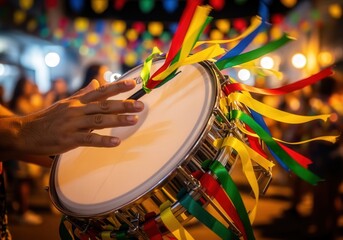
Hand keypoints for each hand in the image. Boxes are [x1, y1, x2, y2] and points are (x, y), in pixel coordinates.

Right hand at [13, 79, 143, 155]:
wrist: (25, 132)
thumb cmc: (48, 118)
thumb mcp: (66, 103)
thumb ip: (83, 93)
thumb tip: (97, 82)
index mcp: (77, 101)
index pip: (101, 91)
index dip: (117, 87)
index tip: (133, 84)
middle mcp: (77, 110)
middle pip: (104, 105)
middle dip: (123, 104)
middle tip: (141, 105)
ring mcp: (73, 124)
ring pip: (99, 120)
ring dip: (118, 120)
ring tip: (134, 120)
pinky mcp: (69, 139)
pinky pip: (89, 139)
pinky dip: (103, 141)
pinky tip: (116, 142)